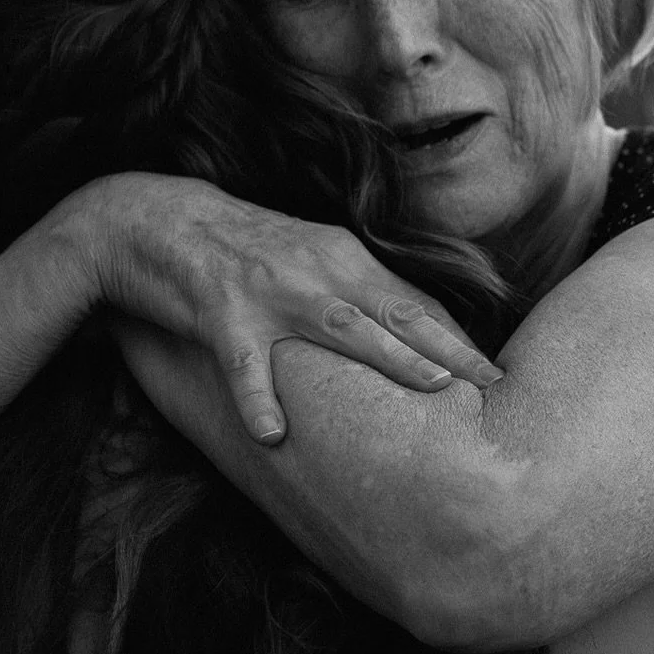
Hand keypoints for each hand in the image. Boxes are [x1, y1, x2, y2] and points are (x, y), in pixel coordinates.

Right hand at [65, 172, 501, 442]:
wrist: (153, 219)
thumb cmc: (239, 251)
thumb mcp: (307, 262)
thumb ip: (354, 295)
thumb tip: (409, 337)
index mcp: (343, 258)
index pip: (415, 303)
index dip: (460, 339)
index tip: (500, 374)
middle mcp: (318, 269)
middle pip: (398, 311)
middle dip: (451, 349)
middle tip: (494, 384)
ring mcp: (270, 289)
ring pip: (340, 325)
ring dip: (390, 355)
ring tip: (432, 387)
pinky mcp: (219, 309)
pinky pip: (243, 360)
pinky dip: (258, 396)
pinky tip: (274, 434)